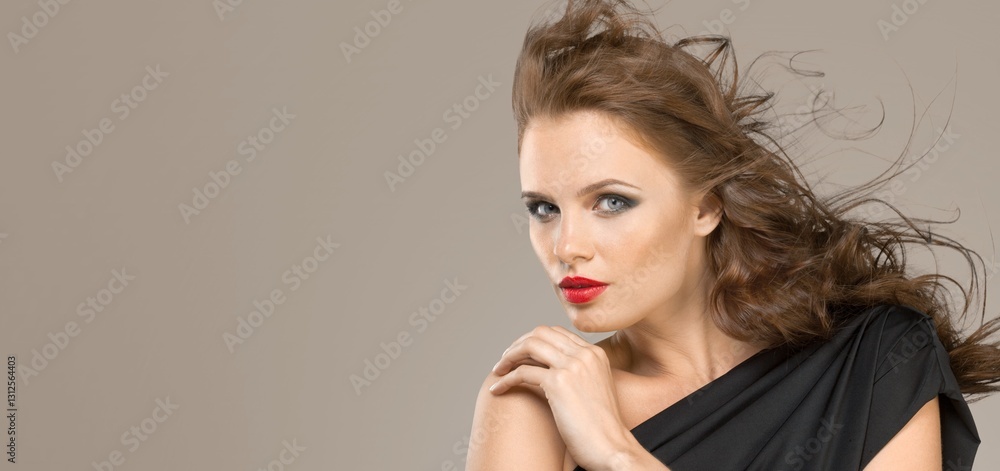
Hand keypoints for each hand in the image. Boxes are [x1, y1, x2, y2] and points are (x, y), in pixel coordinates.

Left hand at [489, 325, 641, 469]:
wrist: (611, 446)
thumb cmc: (601, 427)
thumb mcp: (594, 388)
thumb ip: (578, 372)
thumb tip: (547, 369)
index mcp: (595, 353)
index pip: (557, 332)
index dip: (533, 340)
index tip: (520, 355)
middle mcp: (585, 354)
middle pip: (541, 333)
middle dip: (518, 344)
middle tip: (505, 361)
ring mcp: (572, 366)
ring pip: (529, 346)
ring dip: (509, 357)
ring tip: (498, 371)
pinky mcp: (559, 382)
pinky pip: (522, 372)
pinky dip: (506, 380)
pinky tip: (498, 390)